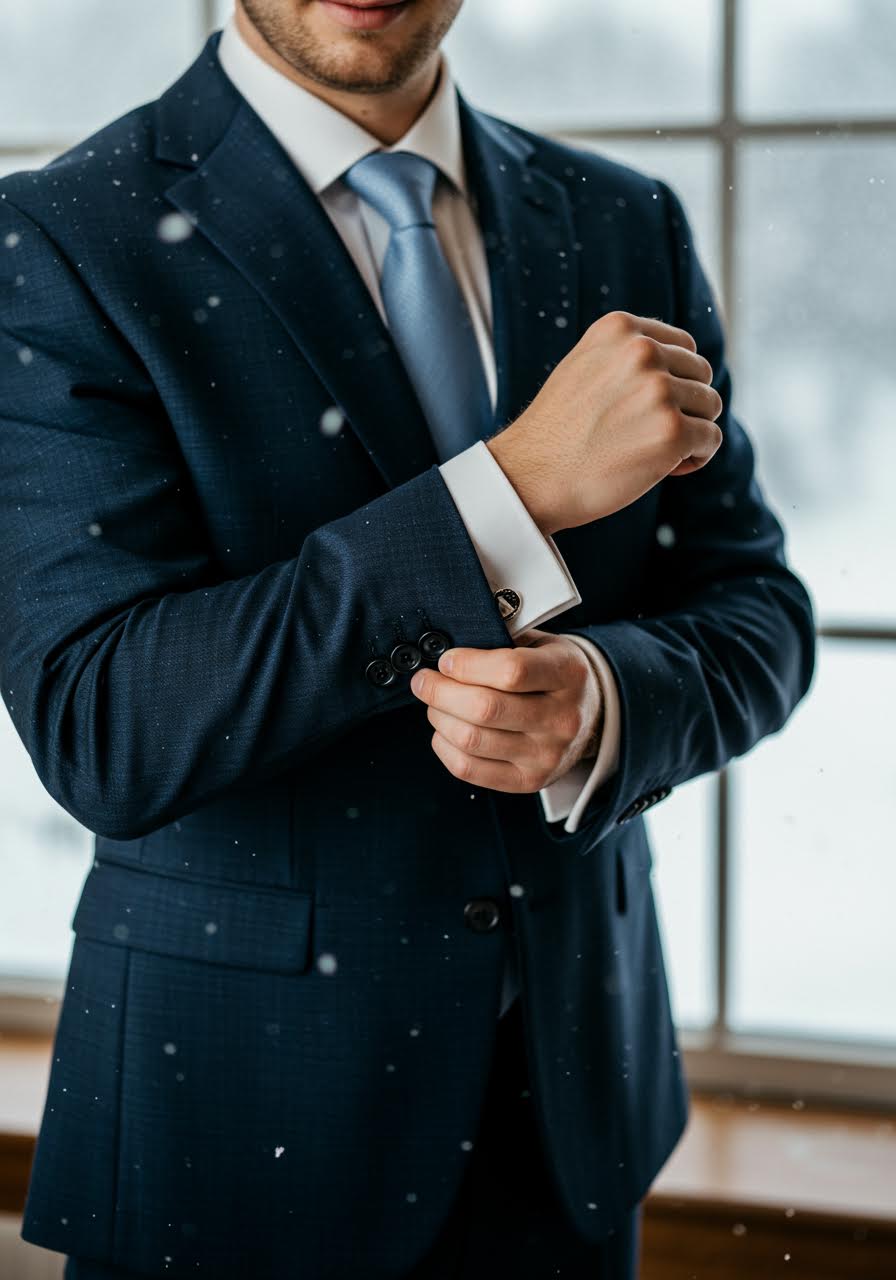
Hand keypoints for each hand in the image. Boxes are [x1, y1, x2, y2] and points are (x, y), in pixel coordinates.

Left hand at [408, 629, 601, 793]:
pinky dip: (444, 747)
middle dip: (440, 692)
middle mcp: (562, 718)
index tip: (446, 660)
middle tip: (424, 681)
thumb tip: (447, 654)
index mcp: (567, 674)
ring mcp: (546, 755)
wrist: (591, 716)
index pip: (512, 671)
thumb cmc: (552, 673)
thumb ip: (501, 642)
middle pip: (485, 709)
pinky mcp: (529, 781)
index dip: (468, 665)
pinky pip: (470, 769)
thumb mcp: (542, 645)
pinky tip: (444, 731)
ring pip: (472, 739)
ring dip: (439, 718)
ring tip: (435, 704)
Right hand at [486, 310, 723, 535]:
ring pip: (710, 405)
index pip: (684, 346)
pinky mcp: (671, 431)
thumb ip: (628, 356)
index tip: (649, 409)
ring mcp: (658, 391)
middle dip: (685, 406)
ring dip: (692, 432)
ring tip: (655, 452)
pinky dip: (697, 457)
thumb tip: (683, 362)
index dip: (675, 381)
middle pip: (701, 374)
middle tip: (649, 435)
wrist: (531, 477)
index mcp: (620, 329)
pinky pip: (711, 439)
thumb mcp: (586, 368)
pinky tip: (668, 469)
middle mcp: (641, 351)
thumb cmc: (558, 433)